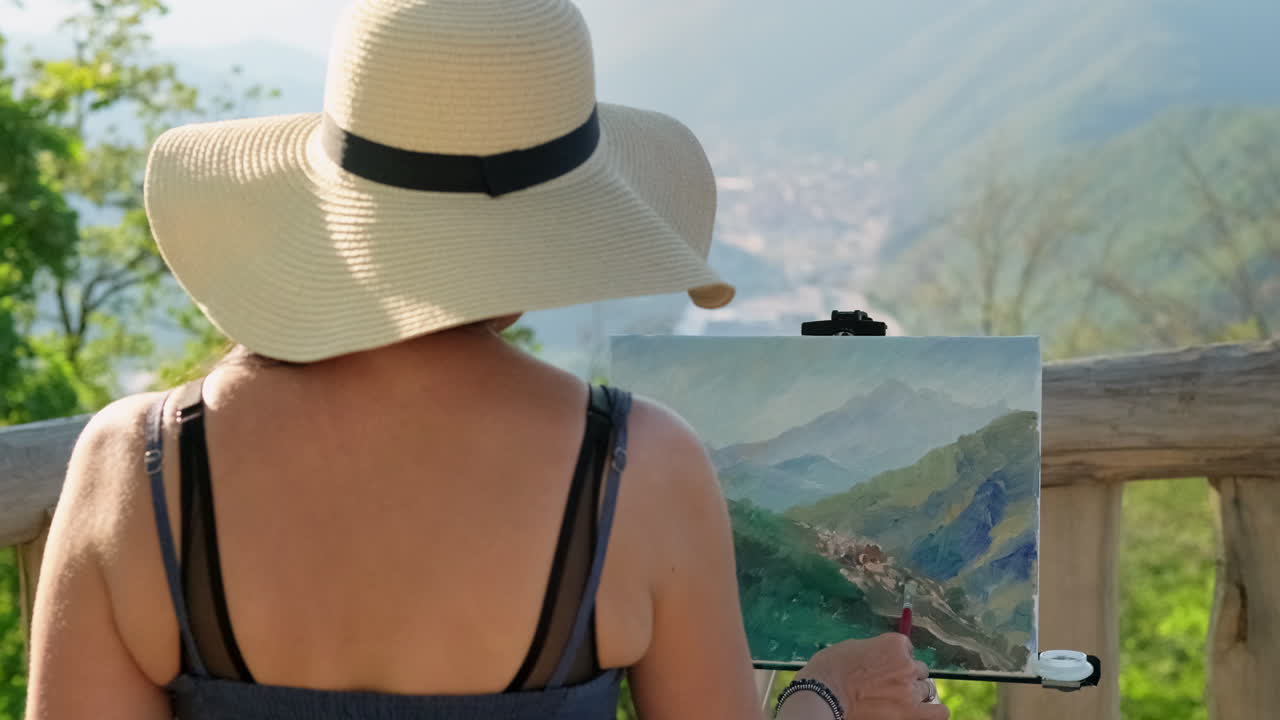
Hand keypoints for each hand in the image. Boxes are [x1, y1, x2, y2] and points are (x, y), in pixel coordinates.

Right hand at [784, 633, 947, 719]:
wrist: (823, 695)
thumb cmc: (830, 670)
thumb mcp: (853, 647)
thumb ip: (875, 650)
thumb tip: (881, 657)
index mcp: (894, 643)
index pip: (908, 649)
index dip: (896, 659)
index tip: (885, 667)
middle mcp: (907, 664)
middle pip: (918, 670)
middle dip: (906, 676)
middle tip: (889, 685)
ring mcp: (910, 689)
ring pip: (927, 689)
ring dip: (915, 693)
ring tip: (899, 700)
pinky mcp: (911, 712)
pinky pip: (939, 712)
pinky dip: (934, 712)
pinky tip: (923, 712)